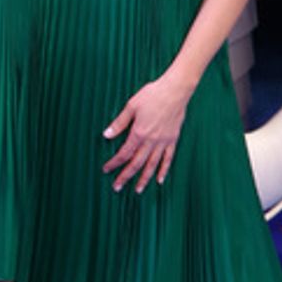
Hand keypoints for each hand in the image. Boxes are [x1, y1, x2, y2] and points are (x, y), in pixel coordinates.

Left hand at [102, 74, 193, 192]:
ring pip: (152, 165)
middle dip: (126, 176)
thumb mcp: (131, 106)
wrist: (175, 90)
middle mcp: (152, 141)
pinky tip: (159, 179)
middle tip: (117, 188)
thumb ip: (119, 123)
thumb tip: (106, 135)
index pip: (124, 153)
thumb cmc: (152, 95)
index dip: (114, 163)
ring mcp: (164, 141)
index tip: (106, 170)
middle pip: (137, 163)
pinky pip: (168, 158)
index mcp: (139, 133)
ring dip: (144, 178)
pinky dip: (163, 170)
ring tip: (138, 190)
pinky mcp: (173, 139)